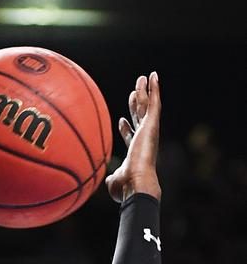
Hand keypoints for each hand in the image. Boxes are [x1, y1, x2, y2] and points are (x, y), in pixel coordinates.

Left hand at [106, 71, 160, 202]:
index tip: (121, 121)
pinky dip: (155, 89)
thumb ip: (112, 180)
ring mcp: (149, 131)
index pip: (131, 137)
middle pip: (139, 118)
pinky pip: (154, 103)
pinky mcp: (152, 125)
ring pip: (146, 106)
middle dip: (136, 105)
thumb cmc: (126, 187)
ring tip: (143, 78)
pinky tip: (154, 76)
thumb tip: (108, 181)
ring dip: (145, 91)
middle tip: (135, 91)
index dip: (126, 129)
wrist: (137, 182)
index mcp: (135, 152)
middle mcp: (143, 140)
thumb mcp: (115, 182)